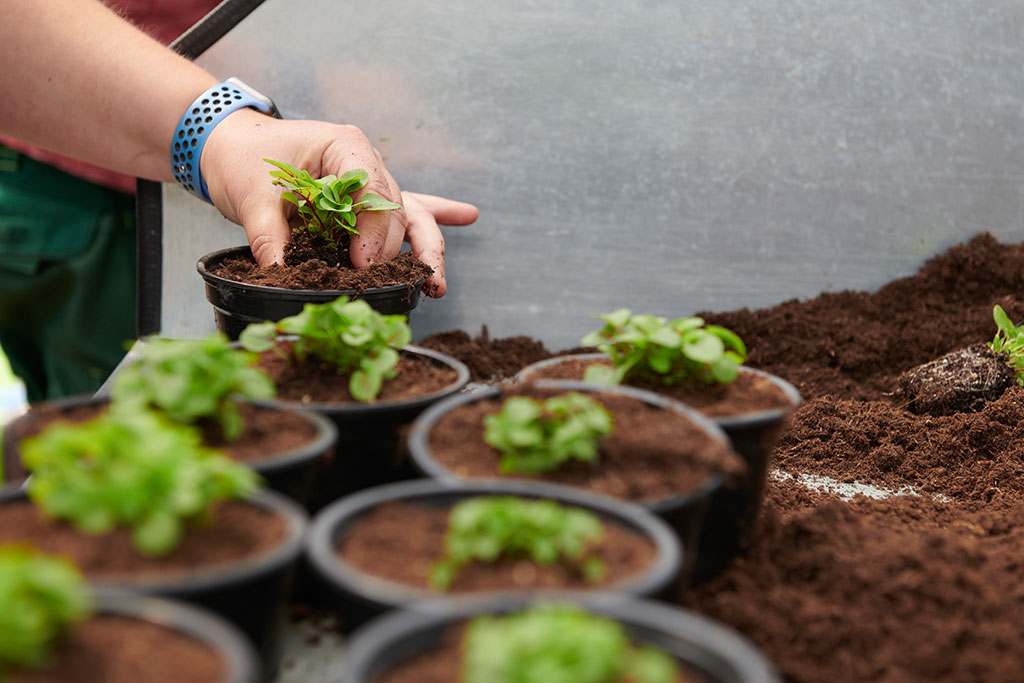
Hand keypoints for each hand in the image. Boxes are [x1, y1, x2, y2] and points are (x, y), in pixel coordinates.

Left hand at [200, 109, 477, 295]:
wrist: (234, 146)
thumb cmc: (244, 161)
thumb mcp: (251, 197)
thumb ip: (268, 235)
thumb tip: (278, 273)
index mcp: (344, 148)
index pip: (373, 191)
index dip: (373, 230)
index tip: (362, 264)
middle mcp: (368, 162)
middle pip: (398, 209)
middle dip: (397, 250)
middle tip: (390, 282)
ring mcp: (372, 181)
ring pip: (412, 214)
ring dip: (428, 248)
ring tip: (437, 284)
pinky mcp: (368, 199)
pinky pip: (408, 206)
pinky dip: (438, 211)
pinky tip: (468, 215)